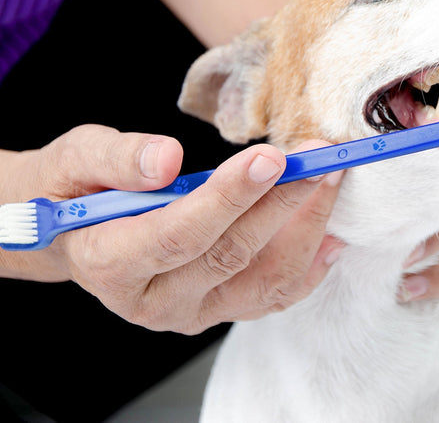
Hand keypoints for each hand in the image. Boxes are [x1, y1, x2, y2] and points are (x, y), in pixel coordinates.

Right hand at [0, 125, 343, 333]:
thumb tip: (167, 160)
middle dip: (283, 201)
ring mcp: (193, 312)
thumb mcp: (75, 158)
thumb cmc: (75, 190)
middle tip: (320, 157)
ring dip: (307, 229)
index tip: (271, 158)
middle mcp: (154, 301)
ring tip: (332, 179)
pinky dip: (311, 265)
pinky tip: (334, 232)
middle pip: (231, 255)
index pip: (178, 235)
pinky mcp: (221, 309)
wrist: (75, 233)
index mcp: (109, 263)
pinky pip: (275, 295)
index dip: (228, 198)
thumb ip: (115, 160)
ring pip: (264, 280)